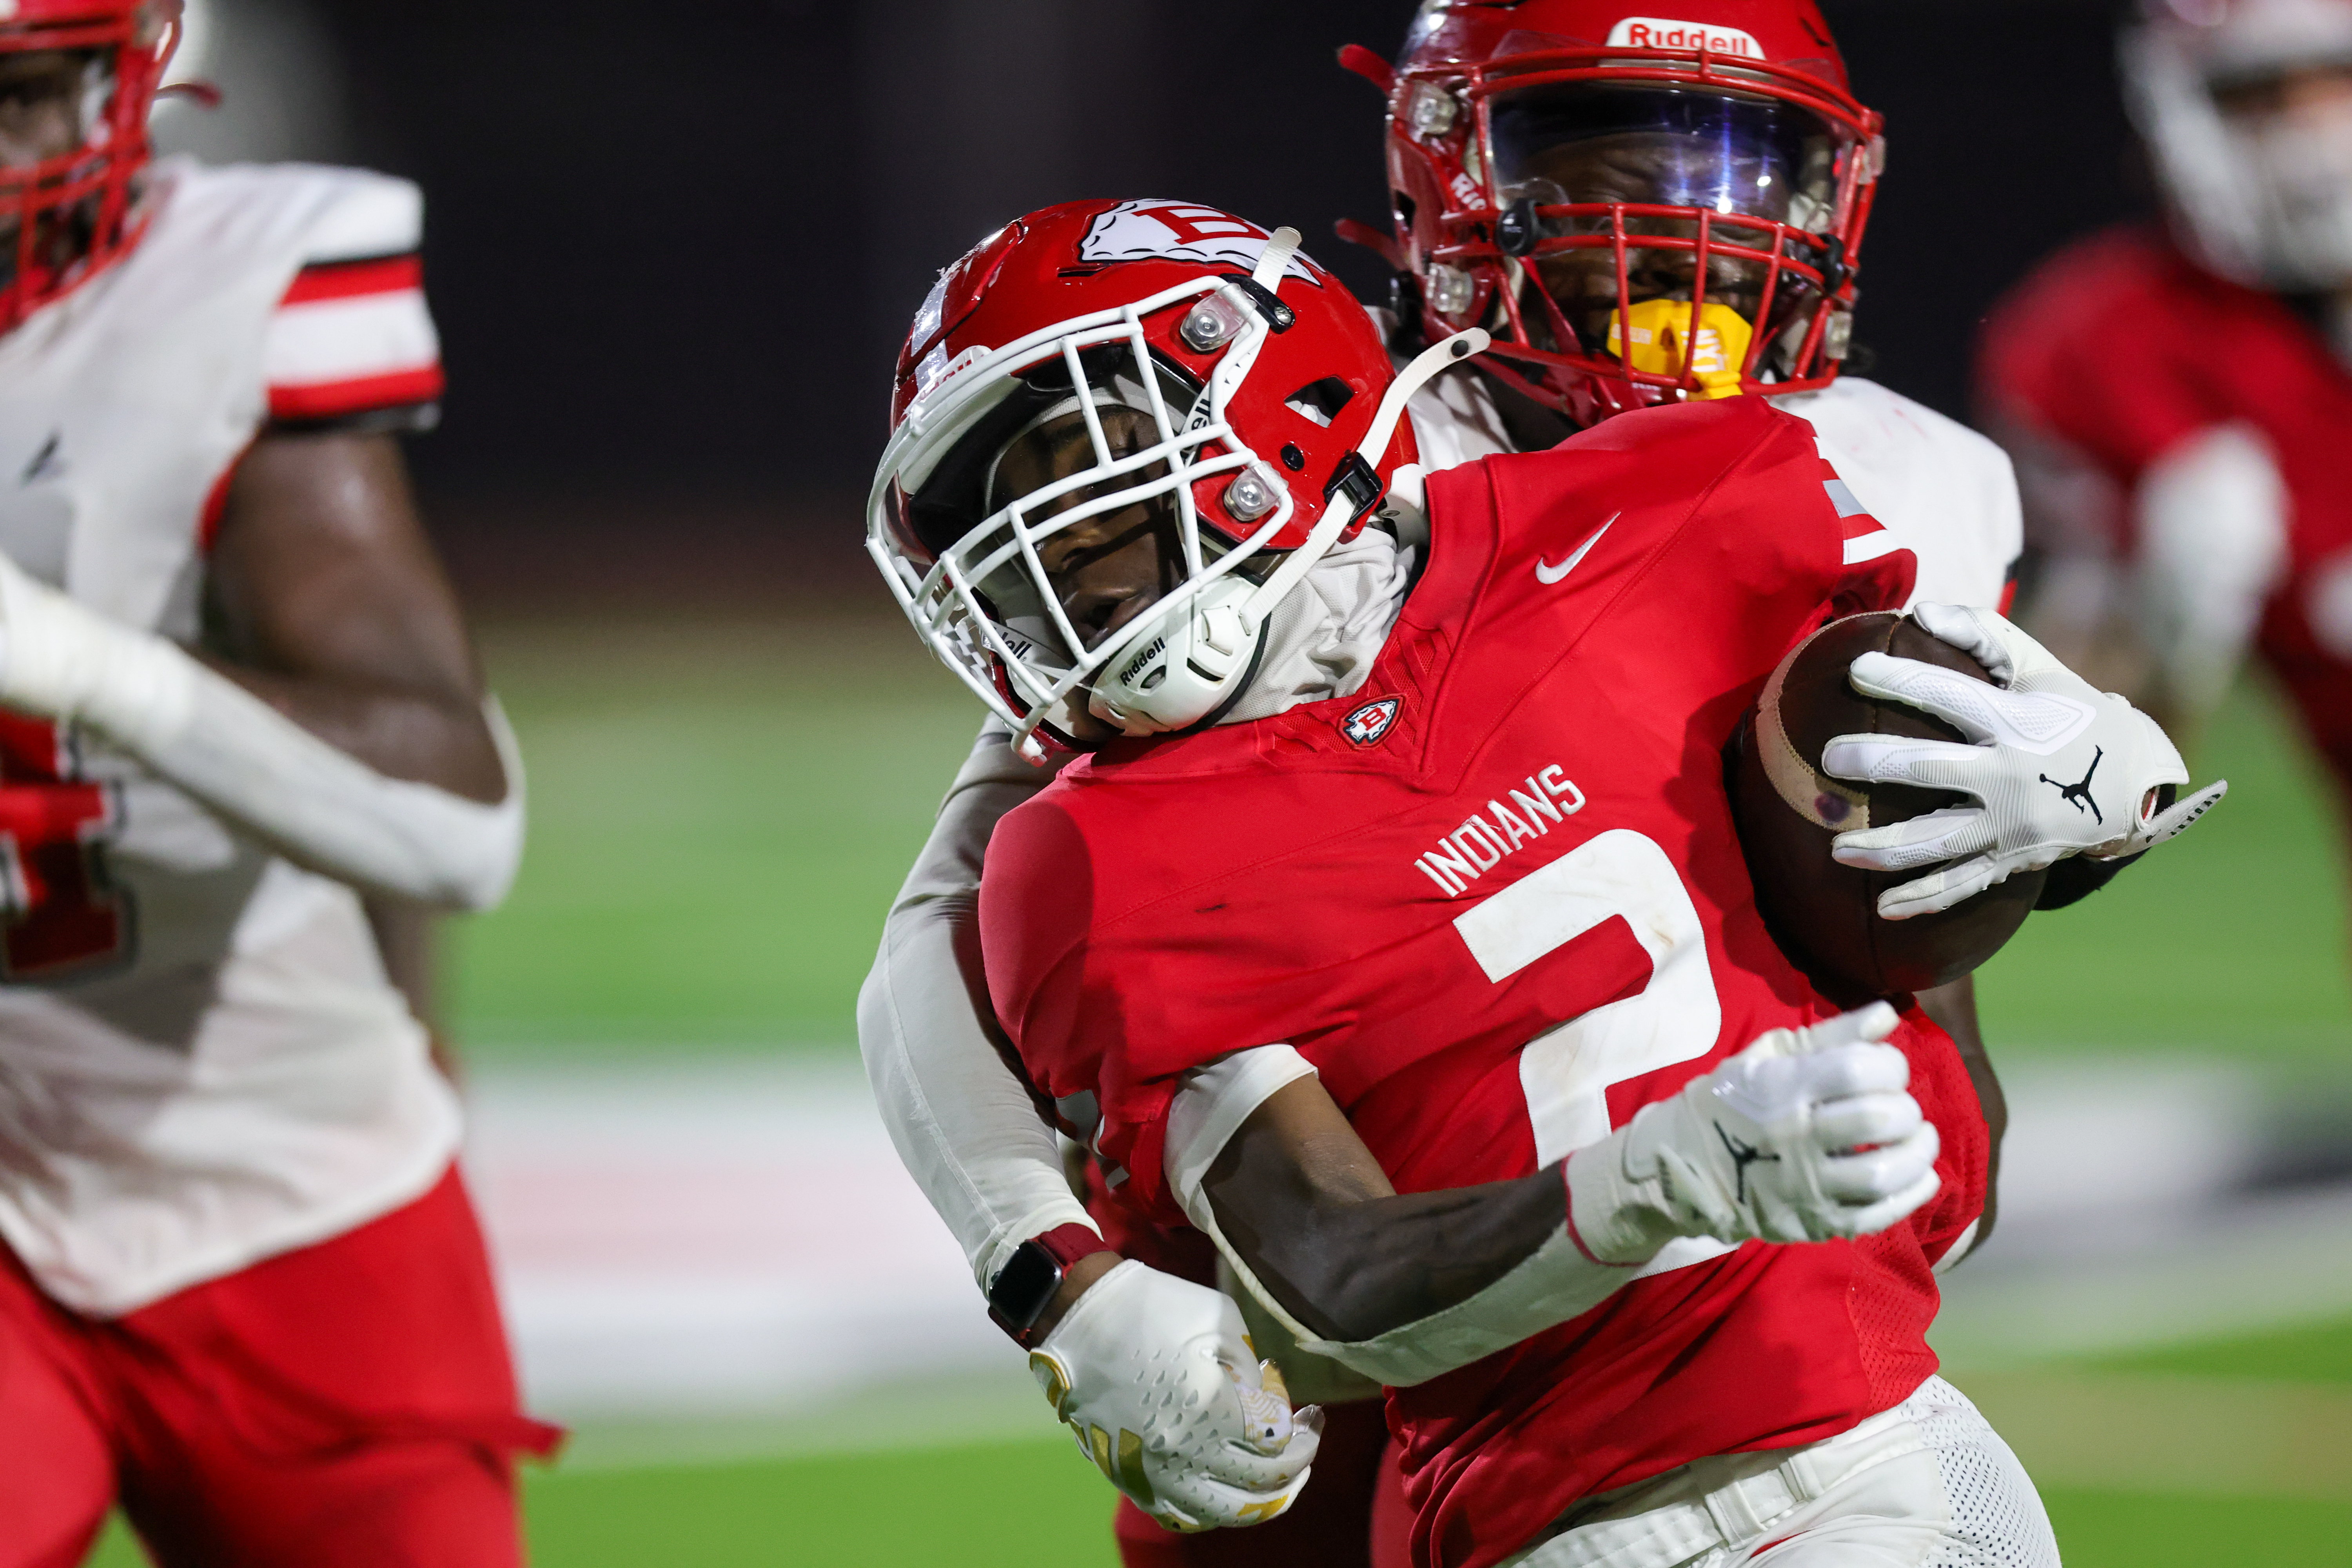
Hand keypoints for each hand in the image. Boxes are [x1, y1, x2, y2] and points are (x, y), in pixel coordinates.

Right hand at [1028, 1260, 1321, 1530]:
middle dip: (1297, 1465)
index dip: (1302, 1427)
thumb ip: (1253, 1371)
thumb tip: (1269, 1407)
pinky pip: (1183, 1515)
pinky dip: (1215, 1510)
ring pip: (1226, 1513)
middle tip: (1308, 1441)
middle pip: (1262, 1484)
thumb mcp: (1221, 1321)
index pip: (1277, 1441)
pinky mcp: (1130, 1477)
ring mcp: (1153, 1472)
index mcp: (1208, 1408)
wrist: (1077, 1317)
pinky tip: (1229, 1489)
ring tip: (1282, 1478)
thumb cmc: (1153, 1307)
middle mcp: (1181, 1451)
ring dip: (1264, 1499)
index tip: (1307, 1409)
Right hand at [1570, 1004, 1940, 1260]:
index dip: (1889, 1063)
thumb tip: (1887, 1014)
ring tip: (1920, 1136)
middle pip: (1878, 1119)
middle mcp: (1794, 1136)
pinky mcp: (1814, 1222)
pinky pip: (1877, 1214)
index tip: (1887, 1067)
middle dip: (1905, 1108)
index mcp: (1782, 1087)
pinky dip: (1911, 1194)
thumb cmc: (1731, 1102)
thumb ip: (1832, 1034)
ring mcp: (1804, 1186)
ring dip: (1917, 1152)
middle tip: (1901, 1105)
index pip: (1859, 1069)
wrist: (1682, 1167)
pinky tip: (1920, 1174)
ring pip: (1883, 1172)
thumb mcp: (1769, 1055)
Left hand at [1821, 603, 2225, 919]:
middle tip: (1830, 760)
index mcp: (2015, 722)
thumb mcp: (2040, 670)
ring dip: (1884, 849)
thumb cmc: (2073, 715)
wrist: (2135, 782)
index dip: (1900, 681)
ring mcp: (2010, 825)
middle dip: (1878, 763)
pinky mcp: (2010, 860)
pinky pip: (1960, 885)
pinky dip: (1922, 900)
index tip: (1856, 671)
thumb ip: (1985, 636)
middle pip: (1931, 770)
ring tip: (1836, 850)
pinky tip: (1882, 908)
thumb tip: (1923, 613)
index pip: (1947, 695)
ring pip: (1937, 841)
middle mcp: (2009, 776)